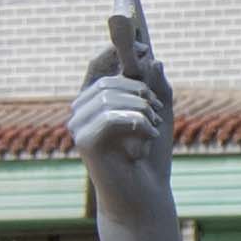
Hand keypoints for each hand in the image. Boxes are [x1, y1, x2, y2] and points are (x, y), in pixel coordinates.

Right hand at [69, 38, 173, 165]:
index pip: (98, 65)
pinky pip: (110, 117)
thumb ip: (157, 87)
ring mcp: (79, 126)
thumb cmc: (151, 156)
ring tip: (154, 128)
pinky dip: (138, 124)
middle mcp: (82, 110)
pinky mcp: (84, 141)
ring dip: (142, 110)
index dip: (119, 49)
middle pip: (107, 81)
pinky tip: (148, 139)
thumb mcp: (161, 115)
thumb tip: (153, 58)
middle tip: (158, 109)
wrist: (146, 194)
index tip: (146, 45)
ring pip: (109, 96)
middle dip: (140, 90)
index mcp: (96, 100)